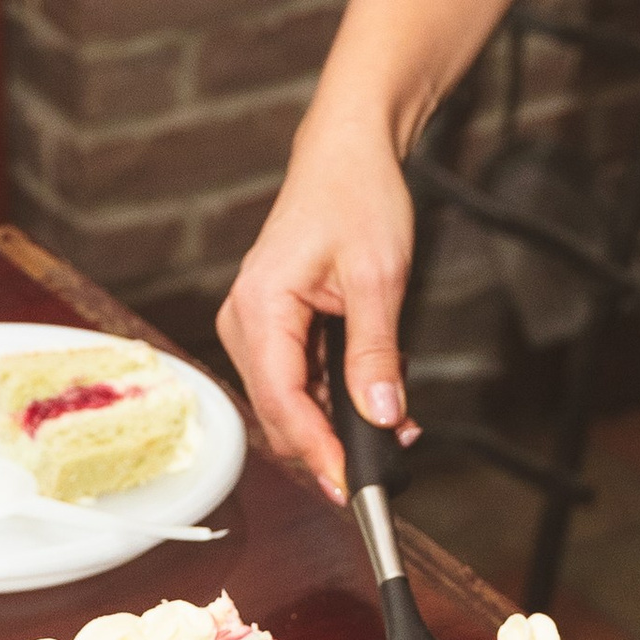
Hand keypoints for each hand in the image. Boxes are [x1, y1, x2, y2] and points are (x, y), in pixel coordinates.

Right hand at [215, 114, 417, 502]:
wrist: (346, 154)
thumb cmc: (357, 197)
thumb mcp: (379, 279)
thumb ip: (376, 354)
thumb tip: (380, 418)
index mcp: (261, 305)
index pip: (282, 400)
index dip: (317, 450)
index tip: (350, 485)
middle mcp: (245, 319)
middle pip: (280, 411)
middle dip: (333, 442)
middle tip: (391, 460)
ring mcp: (255, 324)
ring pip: (289, 401)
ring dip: (337, 423)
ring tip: (395, 428)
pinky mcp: (272, 326)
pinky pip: (297, 379)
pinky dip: (333, 398)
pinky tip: (375, 401)